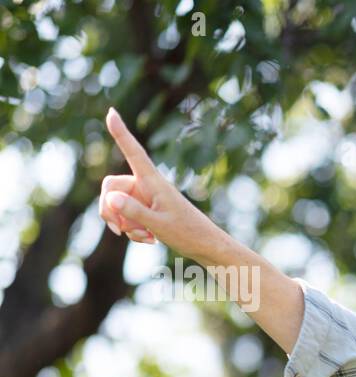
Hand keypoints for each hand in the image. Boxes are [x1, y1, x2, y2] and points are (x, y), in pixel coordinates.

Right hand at [100, 108, 227, 260]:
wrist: (206, 247)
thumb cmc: (188, 233)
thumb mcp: (159, 225)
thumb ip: (133, 211)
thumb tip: (110, 198)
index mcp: (153, 182)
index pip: (134, 152)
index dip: (121, 133)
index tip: (112, 112)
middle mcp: (146, 186)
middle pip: (110, 187)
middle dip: (109, 209)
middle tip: (119, 230)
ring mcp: (145, 199)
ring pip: (115, 205)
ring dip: (124, 224)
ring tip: (146, 237)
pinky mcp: (146, 211)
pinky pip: (126, 218)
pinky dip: (132, 231)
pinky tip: (150, 240)